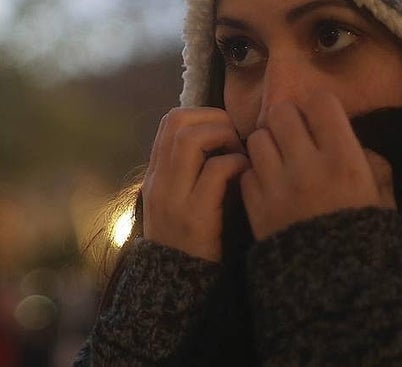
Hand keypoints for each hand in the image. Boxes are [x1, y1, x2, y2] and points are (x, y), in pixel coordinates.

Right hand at [141, 107, 249, 261]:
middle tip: (235, 138)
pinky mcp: (194, 217)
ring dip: (222, 136)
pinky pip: (214, 172)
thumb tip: (220, 140)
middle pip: (178, 122)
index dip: (201, 114)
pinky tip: (245, 174)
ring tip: (239, 153)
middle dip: (213, 119)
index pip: (170, 121)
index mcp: (156, 175)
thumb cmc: (189, 241)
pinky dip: (234, 164)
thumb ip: (190, 173)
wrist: (175, 288)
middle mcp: (159, 181)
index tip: (224, 130)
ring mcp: (173, 198)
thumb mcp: (179, 202)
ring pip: (190, 139)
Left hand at [240, 92, 396, 240]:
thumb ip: (374, 167)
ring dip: (268, 144)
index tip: (321, 119)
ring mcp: (277, 185)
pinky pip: (246, 171)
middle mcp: (308, 166)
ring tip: (279, 159)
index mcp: (345, 161)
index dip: (320, 107)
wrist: (335, 292)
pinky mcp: (255, 205)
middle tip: (295, 134)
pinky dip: (255, 173)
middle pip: (282, 113)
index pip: (321, 103)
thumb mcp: (383, 201)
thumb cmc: (366, 241)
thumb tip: (355, 144)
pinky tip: (269, 185)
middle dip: (288, 119)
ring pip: (258, 139)